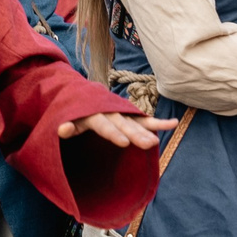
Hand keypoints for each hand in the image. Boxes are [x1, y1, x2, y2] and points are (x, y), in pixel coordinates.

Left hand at [56, 111, 171, 151]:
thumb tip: (62, 129)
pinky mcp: (129, 114)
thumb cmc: (74, 112)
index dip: (113, 133)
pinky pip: (144, 119)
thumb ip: (67, 125)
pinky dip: (158, 122)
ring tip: (156, 141)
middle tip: (148, 144)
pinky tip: (174, 123)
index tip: (124, 143)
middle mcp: (110, 110)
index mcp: (93, 112)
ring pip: (135, 122)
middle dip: (136, 134)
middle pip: (124, 124)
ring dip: (147, 130)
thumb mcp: (67, 117)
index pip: (104, 125)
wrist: (82, 93)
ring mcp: (121, 111)